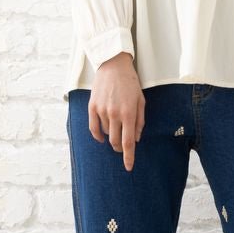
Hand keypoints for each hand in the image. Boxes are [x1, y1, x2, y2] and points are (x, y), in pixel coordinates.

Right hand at [88, 52, 144, 171]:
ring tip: (116, 124)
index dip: (128, 156)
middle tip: (123, 146)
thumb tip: (136, 139)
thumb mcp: (141, 101)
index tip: (128, 167)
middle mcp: (114, 114)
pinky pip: (93, 128)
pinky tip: (102, 136)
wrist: (113, 65)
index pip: (128, 142)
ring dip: (111, 135)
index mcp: (129, 113)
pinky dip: (98, 135)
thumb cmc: (130, 83)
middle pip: (115, 141)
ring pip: (105, 134)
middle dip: (119, 148)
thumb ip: (140, 121)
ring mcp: (102, 111)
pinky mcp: (92, 107)